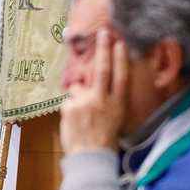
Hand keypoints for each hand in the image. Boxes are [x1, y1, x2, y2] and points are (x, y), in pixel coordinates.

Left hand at [60, 29, 126, 154]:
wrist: (90, 156)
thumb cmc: (104, 137)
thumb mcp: (114, 117)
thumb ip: (107, 99)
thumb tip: (95, 82)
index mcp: (117, 103)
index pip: (121, 77)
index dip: (120, 59)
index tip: (120, 42)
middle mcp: (102, 100)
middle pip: (102, 70)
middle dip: (102, 49)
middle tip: (102, 33)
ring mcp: (85, 103)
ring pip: (78, 86)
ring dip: (77, 94)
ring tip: (81, 112)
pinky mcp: (70, 107)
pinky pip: (68, 100)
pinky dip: (70, 107)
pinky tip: (73, 120)